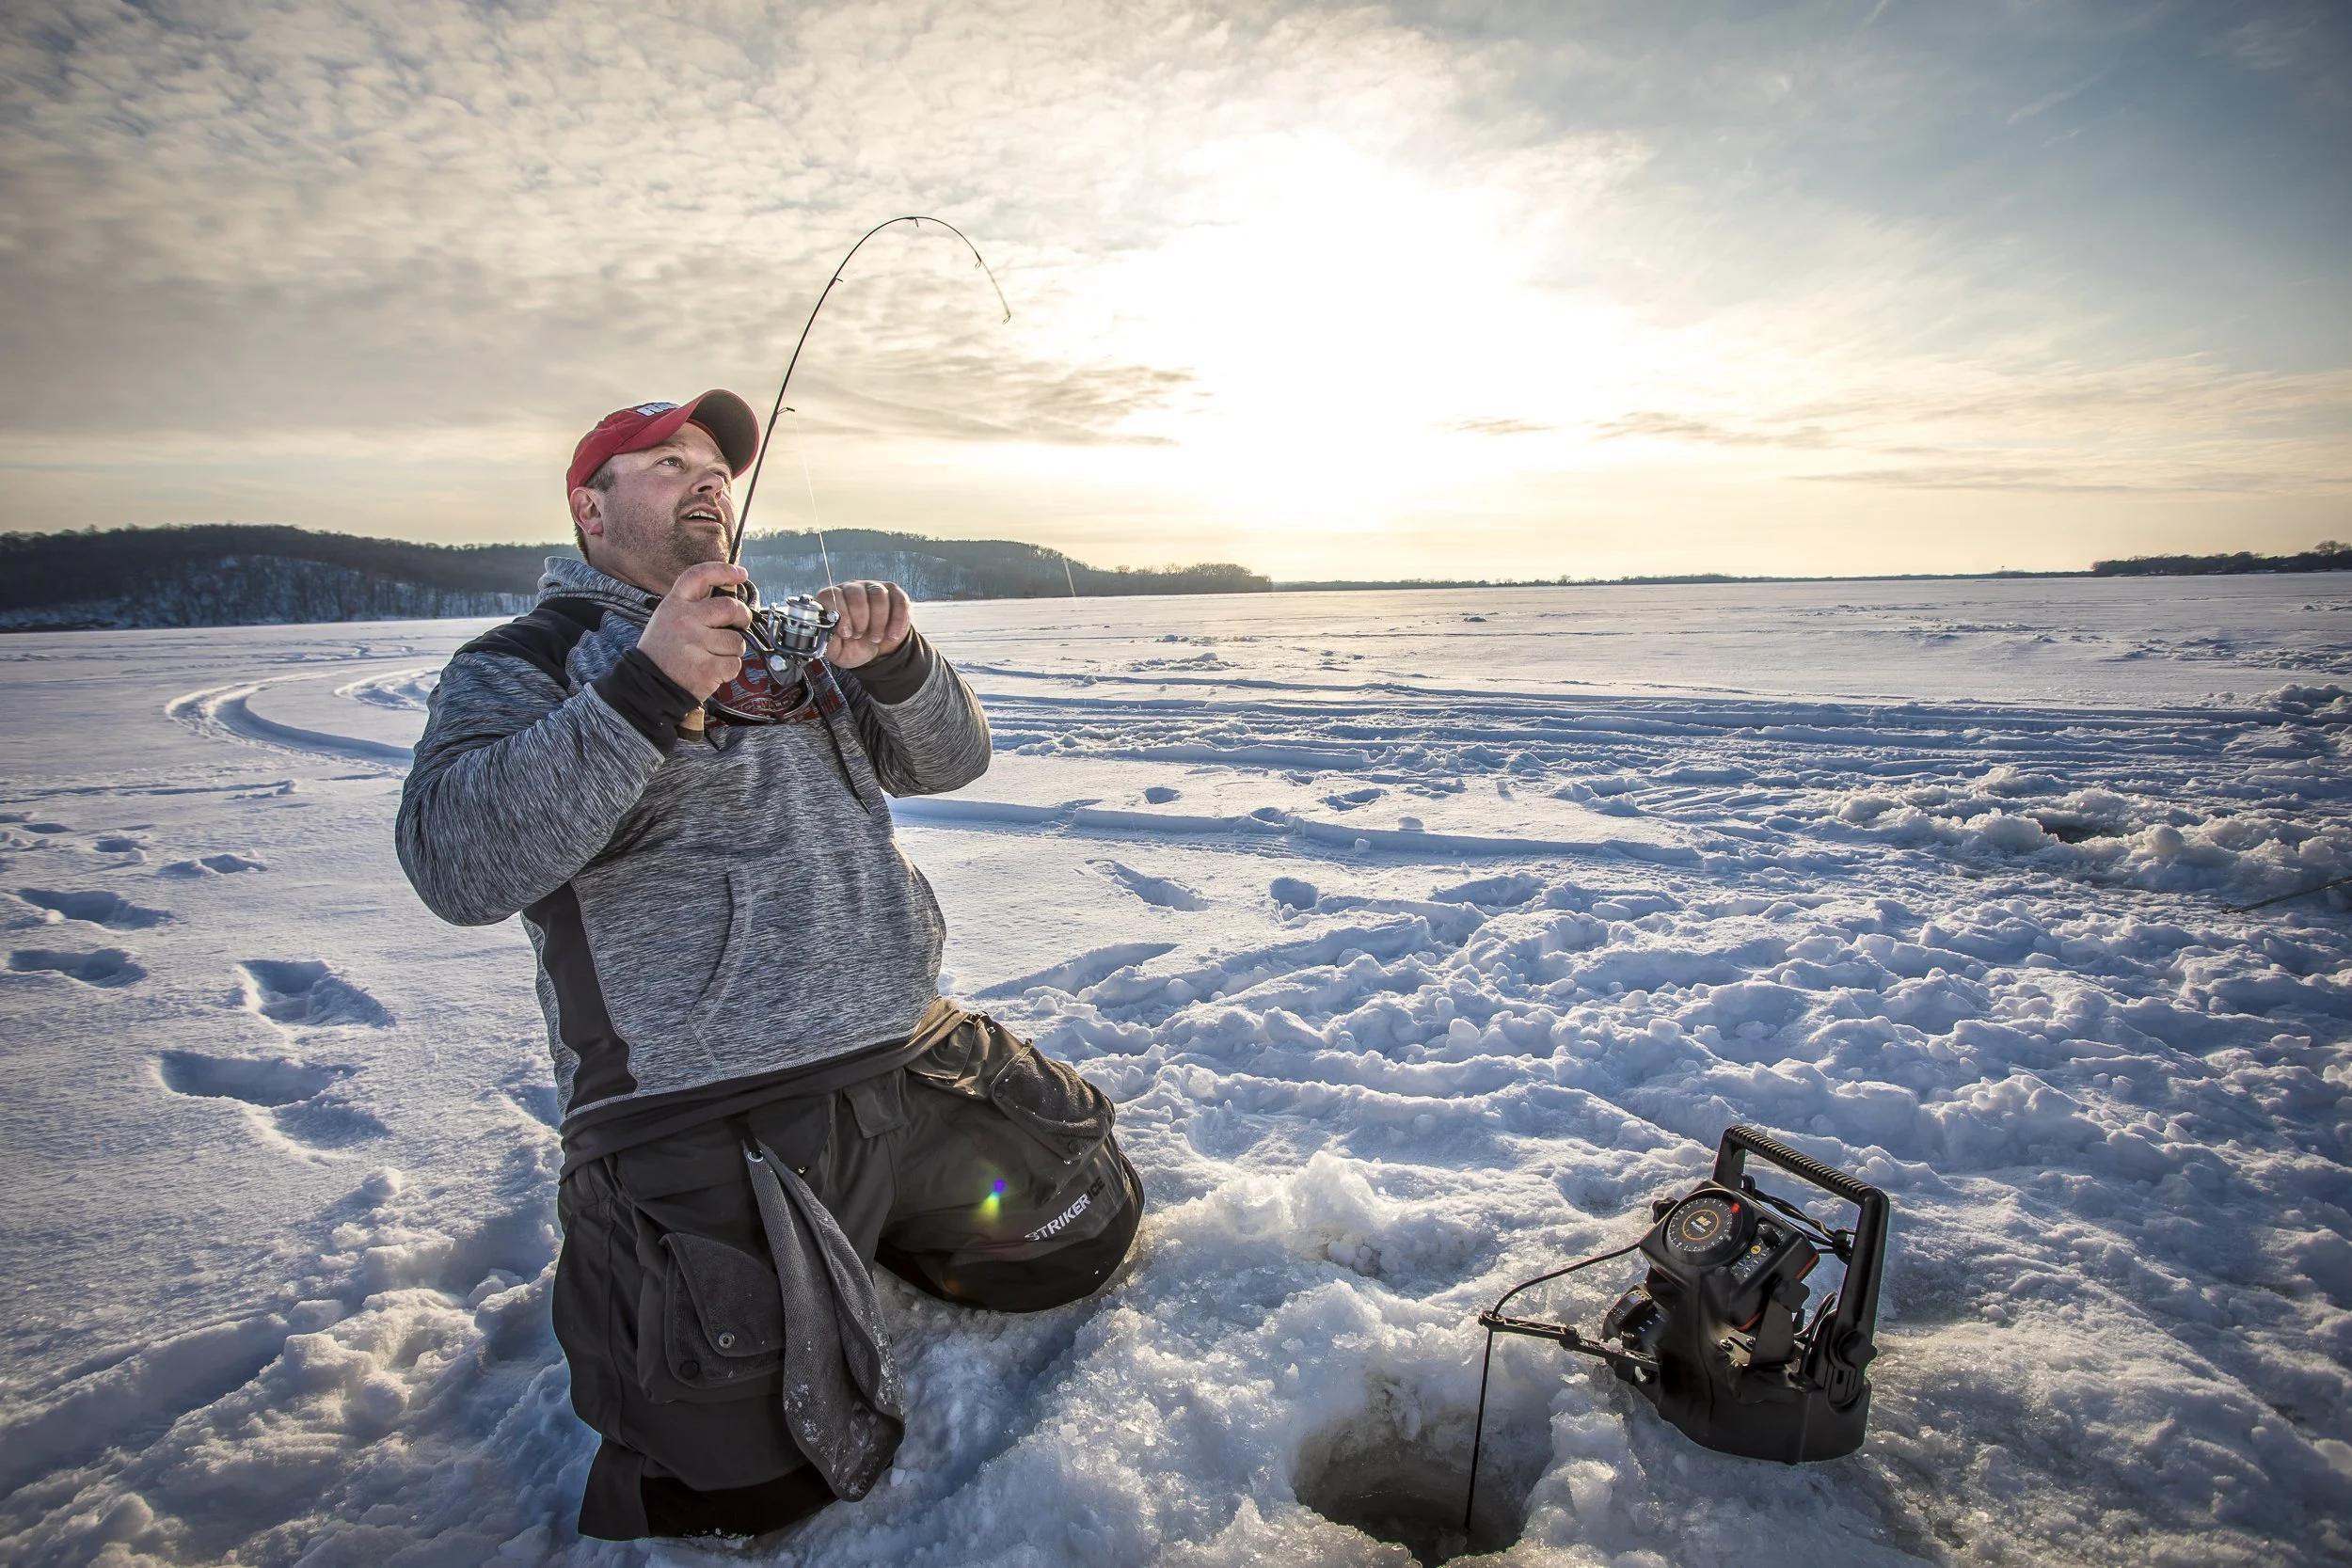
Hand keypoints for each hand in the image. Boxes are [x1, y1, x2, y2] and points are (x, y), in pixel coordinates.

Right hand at [638, 562, 751, 701]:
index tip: (741, 574)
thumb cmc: (663, 652)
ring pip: (736, 640)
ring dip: (732, 650)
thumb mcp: (667, 619)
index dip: (723, 571)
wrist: (647, 686)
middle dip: (742, 616)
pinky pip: (735, 663)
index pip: (699, 576)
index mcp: (674, 604)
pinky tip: (712, 670)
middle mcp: (684, 620)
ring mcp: (695, 644)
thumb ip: (693, 607)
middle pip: (730, 607)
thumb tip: (730, 601)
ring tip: (714, 655)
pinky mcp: (705, 668)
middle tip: (740, 624)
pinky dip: (729, 669)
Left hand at [817, 580, 911, 669]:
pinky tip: (892, 635)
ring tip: (875, 638)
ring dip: (878, 621)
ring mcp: (873, 588)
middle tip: (860, 635)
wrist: (875, 650)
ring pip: (878, 595)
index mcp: (833, 600)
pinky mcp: (894, 594)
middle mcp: (851, 589)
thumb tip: (824, 632)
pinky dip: (897, 621)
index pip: (831, 595)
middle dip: (860, 619)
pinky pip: (898, 600)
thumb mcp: (835, 650)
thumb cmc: (852, 646)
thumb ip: (826, 641)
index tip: (846, 633)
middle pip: (856, 593)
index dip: (840, 614)